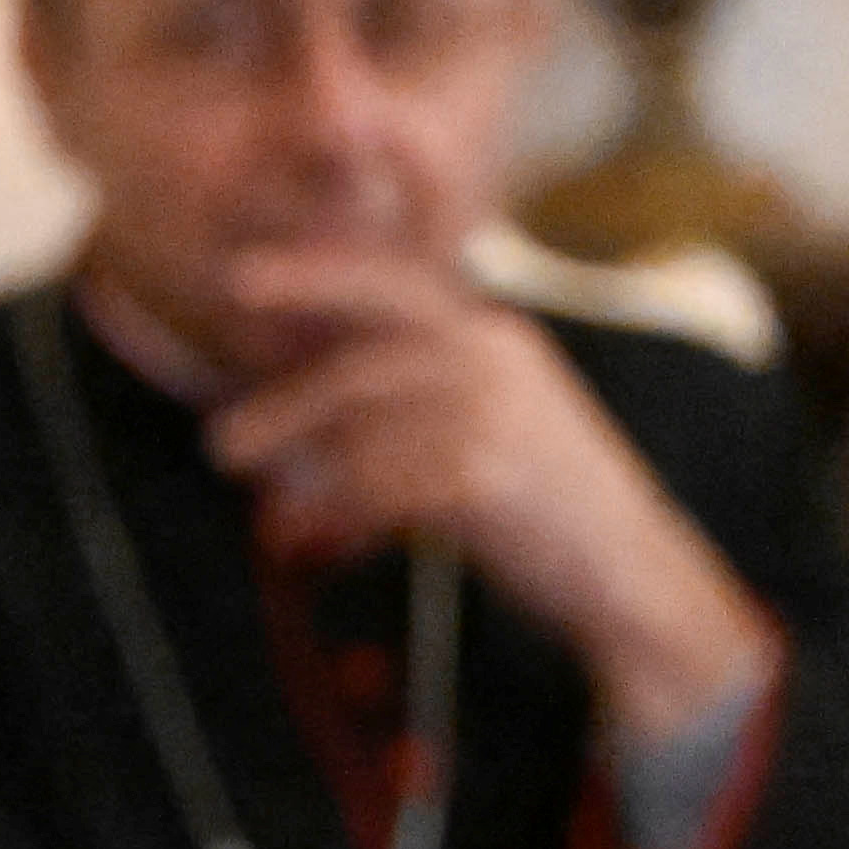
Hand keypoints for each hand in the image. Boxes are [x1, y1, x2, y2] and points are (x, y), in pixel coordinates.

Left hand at [207, 246, 781, 741]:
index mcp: (495, 337)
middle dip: (284, 408)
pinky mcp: (484, 475)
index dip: (314, 276)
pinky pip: (380, 489)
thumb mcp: (489, 429)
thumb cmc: (544, 508)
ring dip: (306, 482)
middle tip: (218, 447)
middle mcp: (496, 360)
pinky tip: (317, 546)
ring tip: (271, 518)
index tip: (238, 280)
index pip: (392, 287)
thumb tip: (300, 429)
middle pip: (361, 370)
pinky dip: (341, 521)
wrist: (630, 572)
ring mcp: (494, 414)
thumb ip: (411, 410)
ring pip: (362, 439)